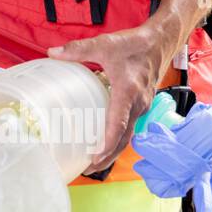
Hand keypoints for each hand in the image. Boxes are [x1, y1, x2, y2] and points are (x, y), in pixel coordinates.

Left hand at [47, 20, 179, 170]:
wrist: (159, 43)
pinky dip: (119, 139)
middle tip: (89, 168)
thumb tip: (53, 53)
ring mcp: (142, 106)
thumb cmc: (134, 45)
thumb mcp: (105, 44)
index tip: (95, 155)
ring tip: (95, 163)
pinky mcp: (141, 105)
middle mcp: (138, 103)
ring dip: (113, 150)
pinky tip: (105, 143)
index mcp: (128, 91)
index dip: (108, 141)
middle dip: (108, 156)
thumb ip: (79, 49)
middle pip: (125, 138)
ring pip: (129, 135)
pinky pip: (131, 127)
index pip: (119, 123)